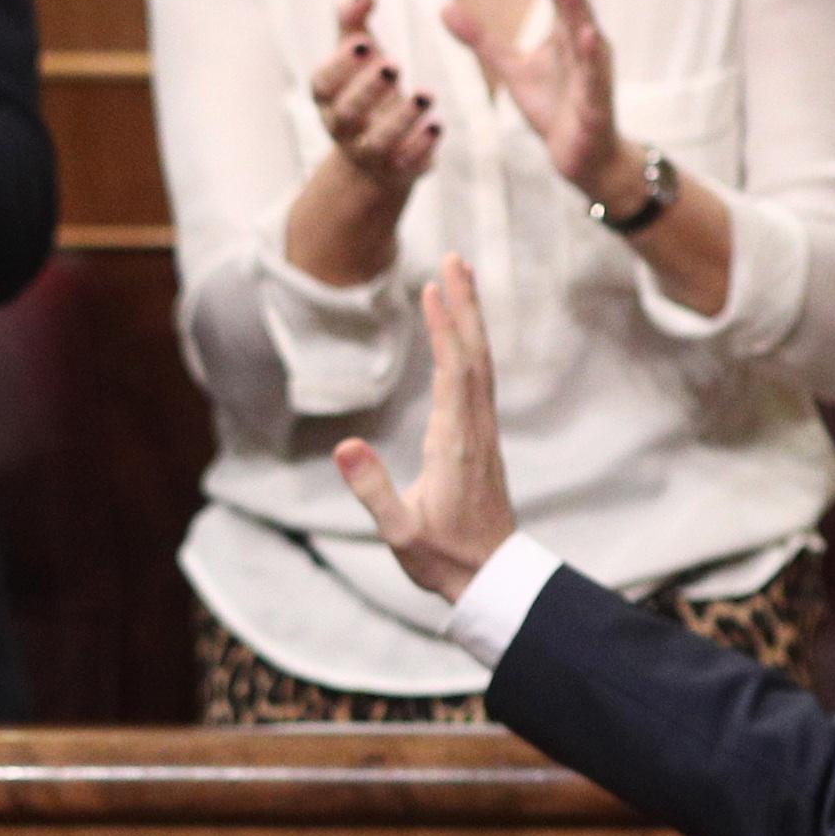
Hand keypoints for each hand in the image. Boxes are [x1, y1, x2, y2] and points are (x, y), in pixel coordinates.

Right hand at [307, 0, 442, 194]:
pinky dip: (421, 147)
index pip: (323, 84)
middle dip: (367, 90)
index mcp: (328, 98)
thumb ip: (354, 23)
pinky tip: (437, 125)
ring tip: (426, 94)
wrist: (375, 158)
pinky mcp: (398, 170)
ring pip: (378, 142)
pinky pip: (406, 164)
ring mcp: (369, 153)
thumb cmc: (365, 93)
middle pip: (346, 113)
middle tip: (394, 64)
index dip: (339, 66)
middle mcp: (343, 128)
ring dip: (401, 118)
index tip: (363, 43)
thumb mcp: (357, 58)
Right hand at [330, 255, 517, 603]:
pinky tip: (465, 329)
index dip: (444, 330)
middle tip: (454, 257)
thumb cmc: (441, 558)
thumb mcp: (398, 533)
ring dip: (471, 317)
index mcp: (454, 446)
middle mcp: (475, 430)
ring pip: (482, 362)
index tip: (433, 289)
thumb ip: (372, 489)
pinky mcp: (482, 437)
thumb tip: (343, 445)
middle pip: (474, 355)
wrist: (491, 578)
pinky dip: (472, 344)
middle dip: (464, 305)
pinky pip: (480, 378)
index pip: (452, 374)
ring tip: (461, 276)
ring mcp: (483, 432)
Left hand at [441, 0, 629, 199]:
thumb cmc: (552, 106)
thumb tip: (444, 7)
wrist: (578, 154)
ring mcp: (593, 72)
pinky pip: (594, 76)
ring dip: (579, 9)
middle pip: (573, 9)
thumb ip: (481, 39)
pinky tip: (590, 37)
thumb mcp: (510, 68)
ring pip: (587, 35)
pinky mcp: (596, 100)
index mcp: (566, 36)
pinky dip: (592, 57)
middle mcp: (585, 48)